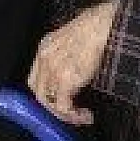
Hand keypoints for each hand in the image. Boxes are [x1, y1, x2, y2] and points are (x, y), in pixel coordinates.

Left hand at [28, 0, 121, 126]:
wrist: (103, 23)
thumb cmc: (96, 28)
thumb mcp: (74, 39)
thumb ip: (68, 55)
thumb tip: (75, 74)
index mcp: (46, 47)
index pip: (36, 78)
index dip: (46, 94)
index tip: (60, 102)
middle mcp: (44, 58)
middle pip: (38, 92)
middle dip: (54, 108)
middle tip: (71, 114)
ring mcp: (53, 69)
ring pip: (48, 102)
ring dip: (65, 115)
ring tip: (82, 117)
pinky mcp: (65, 79)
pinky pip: (63, 106)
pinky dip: (74, 116)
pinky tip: (86, 115)